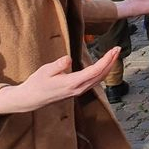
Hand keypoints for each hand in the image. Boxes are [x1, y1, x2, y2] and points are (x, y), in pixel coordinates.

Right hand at [0, 47, 120, 114]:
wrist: (31, 99)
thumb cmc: (36, 83)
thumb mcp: (44, 71)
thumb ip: (58, 65)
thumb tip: (68, 59)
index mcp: (71, 83)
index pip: (94, 71)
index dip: (106, 60)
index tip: (114, 50)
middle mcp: (78, 89)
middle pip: (100, 75)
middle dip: (111, 62)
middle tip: (118, 49)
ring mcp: (79, 91)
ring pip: (99, 79)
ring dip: (108, 67)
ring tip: (114, 55)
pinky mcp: (78, 91)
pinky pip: (94, 81)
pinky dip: (102, 72)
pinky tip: (104, 65)